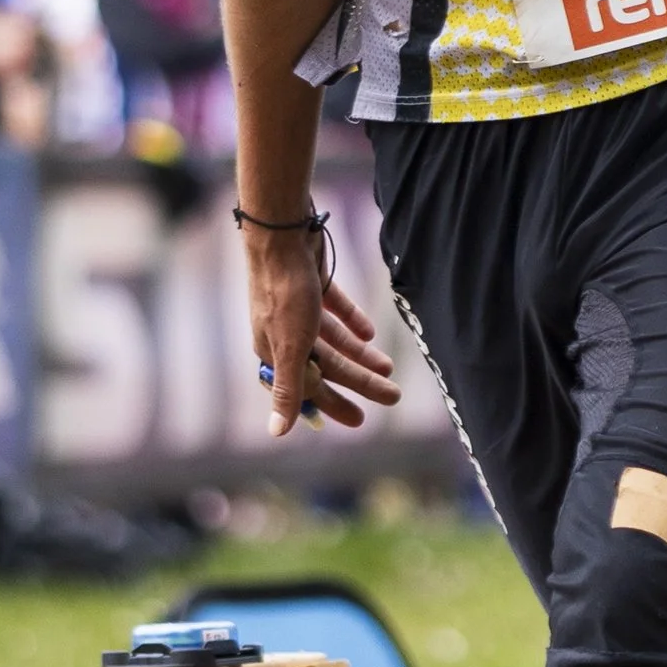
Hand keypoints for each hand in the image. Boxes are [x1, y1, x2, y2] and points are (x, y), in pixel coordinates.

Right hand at [240, 219, 400, 436]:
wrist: (282, 233)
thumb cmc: (284, 291)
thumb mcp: (289, 346)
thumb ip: (286, 389)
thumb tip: (275, 433)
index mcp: (275, 351)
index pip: (308, 388)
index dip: (332, 405)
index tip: (359, 420)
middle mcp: (284, 332)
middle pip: (327, 365)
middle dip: (359, 382)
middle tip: (391, 396)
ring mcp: (298, 308)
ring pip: (334, 340)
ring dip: (361, 355)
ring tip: (390, 367)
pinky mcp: (311, 284)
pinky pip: (335, 310)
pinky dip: (352, 323)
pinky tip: (370, 334)